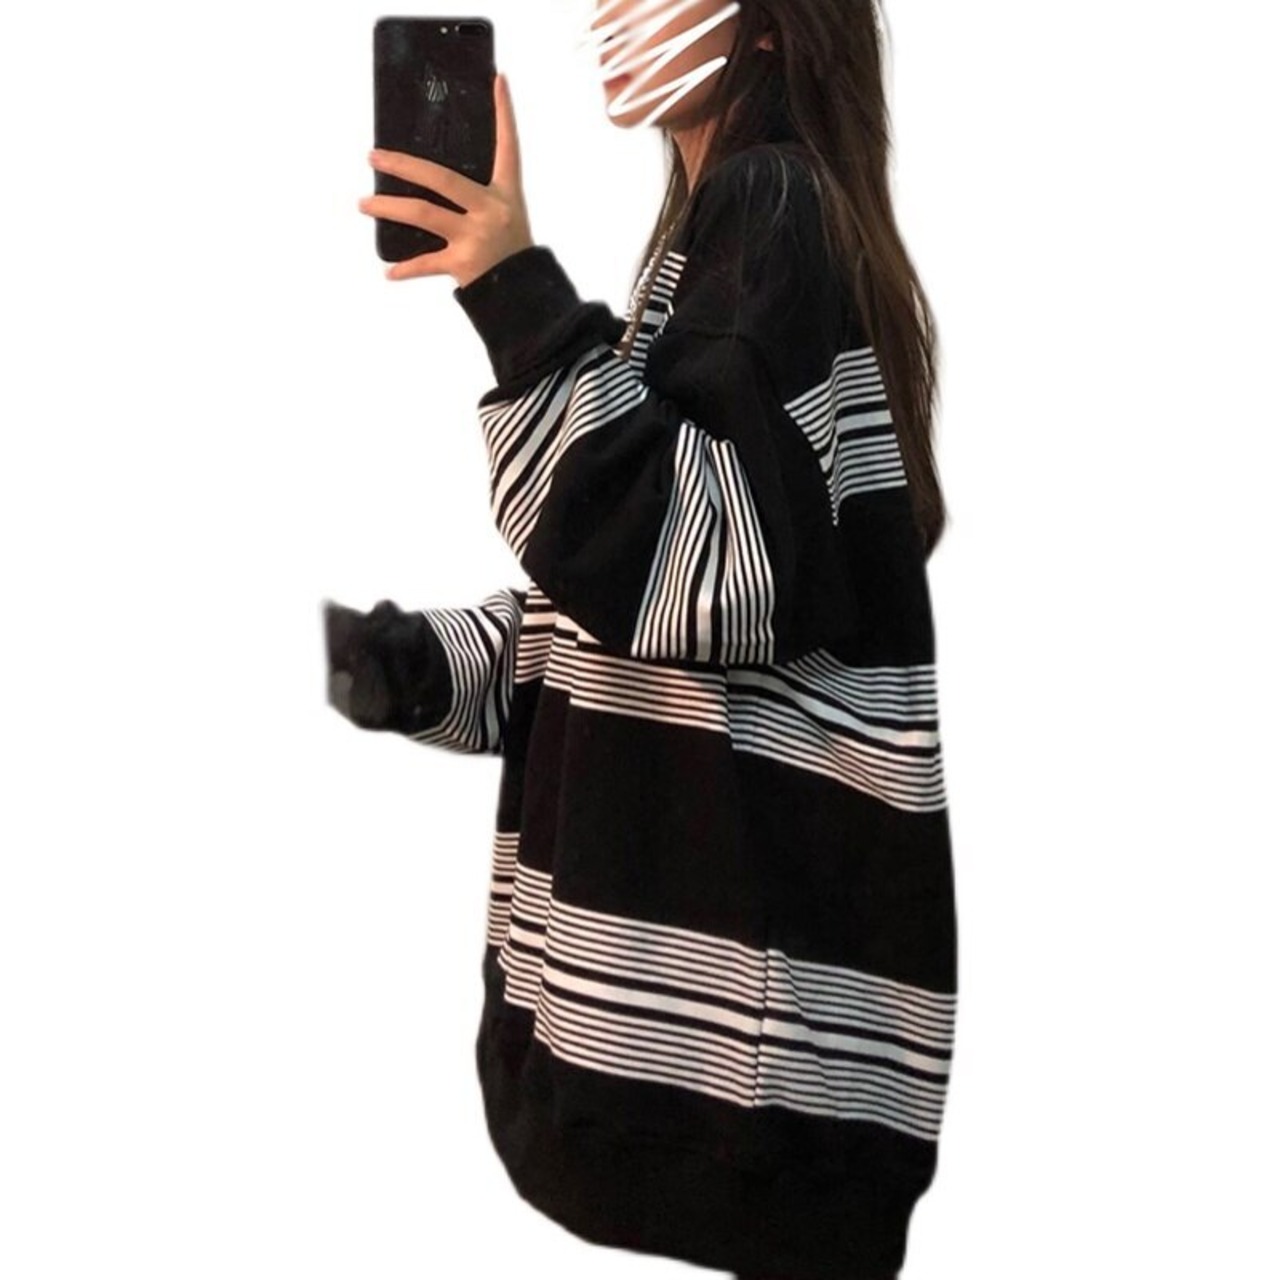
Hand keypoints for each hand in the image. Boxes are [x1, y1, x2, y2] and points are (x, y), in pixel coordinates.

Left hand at [357, 71, 534, 287]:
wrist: (525, 294)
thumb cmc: (511, 252)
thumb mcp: (506, 217)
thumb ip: (478, 197)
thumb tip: (434, 180)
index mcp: (506, 193)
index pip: (508, 146)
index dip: (504, 113)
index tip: (499, 81)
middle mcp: (491, 210)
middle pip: (440, 178)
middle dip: (403, 165)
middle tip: (373, 157)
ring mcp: (475, 236)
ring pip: (423, 214)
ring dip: (388, 208)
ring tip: (363, 205)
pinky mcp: (463, 263)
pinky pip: (426, 263)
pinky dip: (405, 269)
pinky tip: (388, 271)